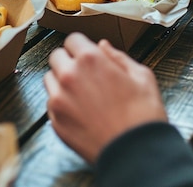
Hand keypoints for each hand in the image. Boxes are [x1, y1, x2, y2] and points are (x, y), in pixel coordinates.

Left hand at [44, 33, 166, 163]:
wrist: (136, 153)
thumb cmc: (143, 115)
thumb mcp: (141, 76)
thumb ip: (118, 57)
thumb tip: (103, 46)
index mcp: (90, 60)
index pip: (72, 39)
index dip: (82, 46)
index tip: (87, 54)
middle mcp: (69, 76)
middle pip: (56, 56)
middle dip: (69, 61)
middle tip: (85, 73)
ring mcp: (59, 99)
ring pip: (50, 78)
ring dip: (61, 80)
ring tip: (82, 93)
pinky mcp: (55, 120)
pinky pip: (51, 102)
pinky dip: (61, 102)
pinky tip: (80, 110)